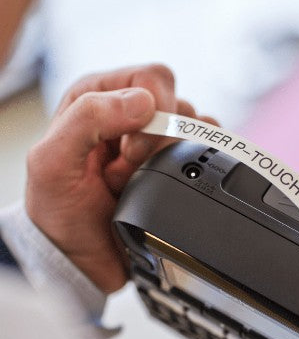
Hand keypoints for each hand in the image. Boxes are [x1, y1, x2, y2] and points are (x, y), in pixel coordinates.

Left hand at [26, 64, 215, 292]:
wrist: (82, 260)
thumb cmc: (60, 213)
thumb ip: (86, 119)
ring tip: (145, 182)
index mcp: (99, 99)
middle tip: (134, 169)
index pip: (149, 78)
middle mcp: (131, 117)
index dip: (150, 111)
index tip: (131, 150)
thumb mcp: (51, 163)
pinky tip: (169, 185)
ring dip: (175, 159)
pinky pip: (206, 154)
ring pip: (195, 129)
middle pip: (178, 104)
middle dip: (161, 141)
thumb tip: (143, 102)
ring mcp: (156, 145)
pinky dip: (197, 168)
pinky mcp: (174, 169)